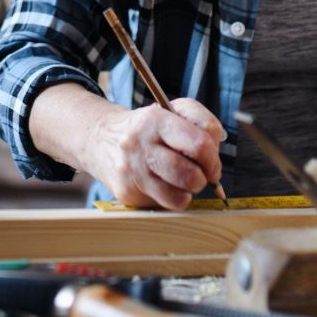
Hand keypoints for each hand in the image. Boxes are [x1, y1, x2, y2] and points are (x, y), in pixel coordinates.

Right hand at [85, 97, 224, 210]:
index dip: (213, 158)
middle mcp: (139, 144)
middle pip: (190, 175)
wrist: (102, 139)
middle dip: (203, 178)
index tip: (211, 162)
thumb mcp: (174, 111)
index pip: (200, 144)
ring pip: (178, 197)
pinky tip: (166, 186)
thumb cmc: (150, 128)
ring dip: (189, 191)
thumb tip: (214, 163)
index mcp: (155, 119)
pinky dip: (173, 199)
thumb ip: (203, 125)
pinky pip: (164, 205)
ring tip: (183, 180)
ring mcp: (131, 170)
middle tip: (201, 174)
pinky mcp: (126, 192)